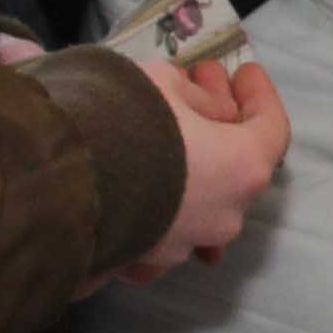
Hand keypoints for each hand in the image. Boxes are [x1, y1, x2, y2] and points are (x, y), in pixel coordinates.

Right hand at [112, 56, 289, 287]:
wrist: (60, 182)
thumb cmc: (124, 121)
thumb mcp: (165, 83)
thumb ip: (197, 97)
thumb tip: (205, 108)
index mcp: (243, 169)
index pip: (271, 128)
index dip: (259, 94)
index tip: (245, 70)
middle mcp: (223, 217)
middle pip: (236, 166)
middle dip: (221, 122)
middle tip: (200, 86)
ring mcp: (184, 246)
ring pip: (198, 201)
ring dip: (189, 166)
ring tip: (163, 131)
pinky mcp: (143, 261)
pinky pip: (158, 228)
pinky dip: (156, 202)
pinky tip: (136, 178)